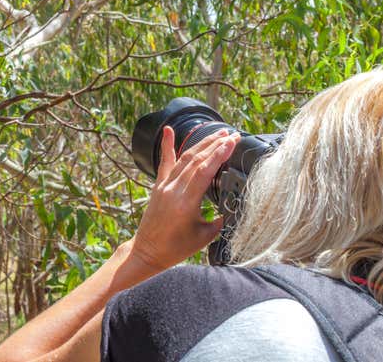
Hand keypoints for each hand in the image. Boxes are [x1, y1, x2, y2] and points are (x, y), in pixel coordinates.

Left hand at [129, 127, 238, 271]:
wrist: (148, 252)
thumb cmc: (176, 248)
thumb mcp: (204, 236)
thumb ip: (220, 219)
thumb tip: (235, 206)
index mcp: (186, 202)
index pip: (204, 171)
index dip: (219, 154)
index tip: (232, 142)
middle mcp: (173, 190)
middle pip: (196, 160)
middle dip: (215, 145)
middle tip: (231, 135)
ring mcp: (164, 186)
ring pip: (184, 158)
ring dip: (202, 144)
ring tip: (217, 133)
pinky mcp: (158, 186)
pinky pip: (165, 162)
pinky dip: (167, 145)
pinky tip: (168, 130)